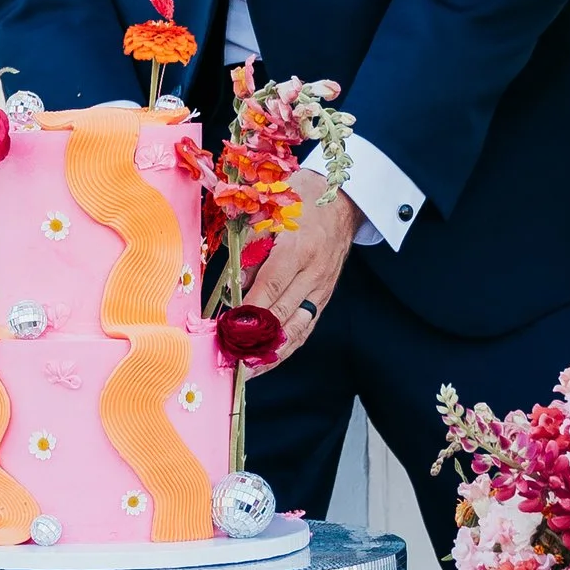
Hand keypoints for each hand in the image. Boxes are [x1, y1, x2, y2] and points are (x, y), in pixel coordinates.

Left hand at [246, 179, 360, 366]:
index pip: (270, 286)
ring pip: (297, 328)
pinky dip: (288, 346)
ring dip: (272, 353)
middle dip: (255, 339)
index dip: (249, 312)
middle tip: (229, 357)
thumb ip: (250, 248)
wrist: (343, 199)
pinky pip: (306, 327)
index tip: (227, 330)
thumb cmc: (301, 198)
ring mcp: (322, 287)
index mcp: (298, 247)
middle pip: (283, 313)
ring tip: (248, 371)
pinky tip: (269, 360)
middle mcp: (313, 272)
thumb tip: (234, 287)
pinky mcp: (325, 296)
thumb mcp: (270, 212)